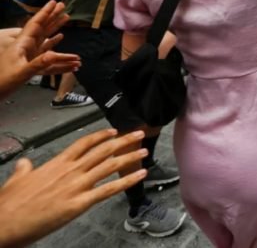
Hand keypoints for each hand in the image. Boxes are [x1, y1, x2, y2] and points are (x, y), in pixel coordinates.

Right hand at [0, 129, 147, 247]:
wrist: (3, 223)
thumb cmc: (9, 205)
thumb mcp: (15, 180)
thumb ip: (25, 170)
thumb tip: (25, 164)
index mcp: (55, 164)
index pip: (83, 143)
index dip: (100, 136)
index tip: (113, 131)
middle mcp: (69, 171)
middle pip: (102, 150)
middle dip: (123, 141)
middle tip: (139, 134)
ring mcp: (76, 186)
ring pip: (109, 166)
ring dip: (129, 157)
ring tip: (144, 151)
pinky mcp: (79, 203)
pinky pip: (109, 189)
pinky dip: (127, 181)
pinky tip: (140, 175)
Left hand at [1, 1, 79, 95]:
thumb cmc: (3, 82)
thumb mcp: (21, 73)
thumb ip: (37, 64)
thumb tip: (54, 55)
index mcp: (22, 45)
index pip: (35, 24)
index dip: (45, 13)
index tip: (53, 2)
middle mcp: (25, 46)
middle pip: (42, 27)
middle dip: (52, 16)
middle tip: (63, 5)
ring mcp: (28, 52)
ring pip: (45, 35)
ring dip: (55, 26)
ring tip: (65, 17)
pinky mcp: (30, 59)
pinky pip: (46, 47)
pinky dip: (54, 41)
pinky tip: (59, 38)